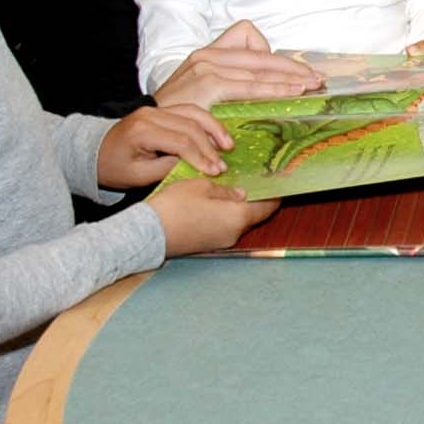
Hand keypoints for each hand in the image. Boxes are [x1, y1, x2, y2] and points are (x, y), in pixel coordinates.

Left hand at [97, 105, 233, 186]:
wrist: (95, 152)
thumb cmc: (113, 168)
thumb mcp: (138, 176)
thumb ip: (167, 168)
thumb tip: (196, 166)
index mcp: (141, 130)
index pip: (180, 141)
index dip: (201, 157)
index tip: (215, 172)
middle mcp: (149, 114)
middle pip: (190, 125)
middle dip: (210, 147)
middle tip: (223, 166)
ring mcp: (156, 108)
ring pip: (194, 113)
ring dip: (214, 129)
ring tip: (228, 146)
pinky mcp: (161, 109)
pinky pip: (189, 111)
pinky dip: (206, 122)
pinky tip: (217, 135)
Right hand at [146, 179, 278, 255]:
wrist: (147, 233)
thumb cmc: (174, 206)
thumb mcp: (201, 185)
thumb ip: (227, 189)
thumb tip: (242, 193)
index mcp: (238, 218)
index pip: (268, 206)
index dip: (274, 192)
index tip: (276, 180)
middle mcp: (234, 234)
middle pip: (255, 214)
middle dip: (257, 197)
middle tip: (255, 179)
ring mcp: (222, 242)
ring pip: (239, 221)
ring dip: (240, 206)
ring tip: (235, 186)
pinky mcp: (209, 245)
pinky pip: (225, 227)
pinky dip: (227, 214)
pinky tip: (218, 200)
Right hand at [152, 21, 324, 109]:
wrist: (145, 129)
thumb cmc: (176, 117)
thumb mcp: (201, 95)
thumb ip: (228, 86)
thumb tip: (264, 90)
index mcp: (207, 54)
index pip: (248, 36)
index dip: (274, 53)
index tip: (295, 70)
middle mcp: (207, 55)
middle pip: (261, 54)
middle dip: (292, 67)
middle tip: (316, 79)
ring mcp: (206, 67)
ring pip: (260, 68)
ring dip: (289, 79)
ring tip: (310, 88)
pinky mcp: (207, 84)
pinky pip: (250, 86)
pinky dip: (274, 90)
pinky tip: (291, 95)